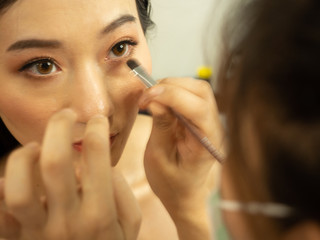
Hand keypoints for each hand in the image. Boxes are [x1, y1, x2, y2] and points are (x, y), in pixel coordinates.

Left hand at [3, 109, 140, 239]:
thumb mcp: (131, 226)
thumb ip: (122, 192)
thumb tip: (101, 163)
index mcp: (100, 215)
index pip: (96, 157)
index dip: (97, 130)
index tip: (97, 120)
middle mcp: (68, 222)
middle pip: (55, 161)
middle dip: (60, 126)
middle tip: (66, 115)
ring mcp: (40, 233)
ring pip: (19, 185)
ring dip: (26, 156)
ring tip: (38, 146)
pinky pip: (2, 210)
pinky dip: (2, 186)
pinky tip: (14, 174)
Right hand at [140, 78, 223, 238]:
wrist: (183, 195)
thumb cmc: (171, 184)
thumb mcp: (158, 158)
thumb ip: (160, 127)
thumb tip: (155, 99)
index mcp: (206, 144)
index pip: (198, 108)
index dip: (172, 95)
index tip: (147, 96)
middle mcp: (214, 129)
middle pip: (201, 91)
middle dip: (171, 86)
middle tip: (147, 96)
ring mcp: (210, 122)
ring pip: (197, 89)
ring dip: (172, 86)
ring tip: (151, 97)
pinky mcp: (201, 118)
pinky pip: (191, 96)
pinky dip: (173, 92)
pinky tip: (159, 101)